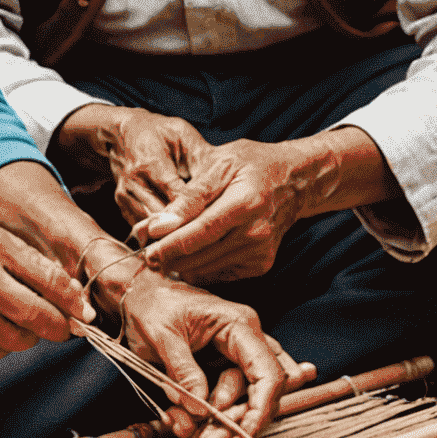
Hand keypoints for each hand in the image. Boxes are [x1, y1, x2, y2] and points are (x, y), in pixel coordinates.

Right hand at [0, 214, 94, 359]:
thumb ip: (28, 261)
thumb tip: (70, 294)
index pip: (48, 283)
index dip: (73, 303)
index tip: (84, 313)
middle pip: (37, 321)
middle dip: (57, 328)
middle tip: (62, 326)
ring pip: (15, 342)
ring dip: (26, 336)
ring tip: (16, 318)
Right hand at [55, 104, 216, 229]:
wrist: (123, 133)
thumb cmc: (158, 132)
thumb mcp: (182, 133)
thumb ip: (199, 157)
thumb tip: (219, 179)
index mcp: (150, 161)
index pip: (176, 195)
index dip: (196, 210)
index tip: (217, 221)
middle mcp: (133, 182)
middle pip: (163, 216)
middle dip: (186, 227)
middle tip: (214, 238)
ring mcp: (125, 196)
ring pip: (152, 228)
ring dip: (173, 234)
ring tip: (199, 241)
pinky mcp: (122, 207)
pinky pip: (144, 228)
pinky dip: (161, 234)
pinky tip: (179, 234)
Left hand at [99, 264, 296, 437]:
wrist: (138, 296)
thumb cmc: (152, 305)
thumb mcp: (161, 333)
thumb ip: (182, 370)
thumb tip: (201, 407)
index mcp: (238, 325)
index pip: (267, 372)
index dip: (261, 408)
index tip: (244, 436)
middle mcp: (244, 341)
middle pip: (258, 393)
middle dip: (237, 423)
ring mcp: (233, 358)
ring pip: (241, 401)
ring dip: (220, 424)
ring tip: (194, 436)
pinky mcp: (219, 371)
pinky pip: (221, 400)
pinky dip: (205, 416)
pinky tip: (184, 423)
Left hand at [133, 128, 396, 285]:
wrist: (293, 181)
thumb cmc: (250, 164)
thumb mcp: (218, 164)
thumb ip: (189, 196)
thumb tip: (158, 225)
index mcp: (245, 202)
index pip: (200, 232)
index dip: (170, 244)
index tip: (145, 249)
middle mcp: (256, 232)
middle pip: (202, 255)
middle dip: (168, 256)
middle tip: (143, 251)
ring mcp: (261, 252)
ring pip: (208, 269)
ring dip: (180, 265)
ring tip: (160, 255)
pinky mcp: (261, 264)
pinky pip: (220, 273)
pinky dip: (200, 268)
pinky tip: (186, 258)